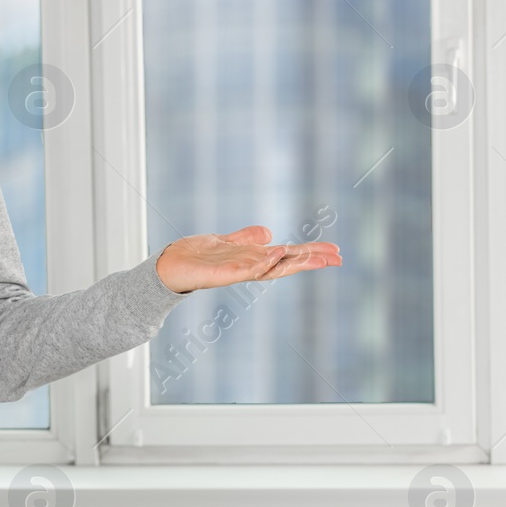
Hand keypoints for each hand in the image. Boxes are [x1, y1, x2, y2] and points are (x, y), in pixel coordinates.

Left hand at [155, 226, 340, 293]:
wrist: (168, 267)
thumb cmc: (195, 257)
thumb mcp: (225, 242)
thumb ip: (246, 238)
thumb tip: (268, 232)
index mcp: (253, 259)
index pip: (289, 255)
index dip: (311, 253)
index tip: (335, 252)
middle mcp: (249, 267)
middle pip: (287, 264)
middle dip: (311, 261)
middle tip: (337, 259)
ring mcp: (237, 271)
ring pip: (271, 268)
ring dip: (292, 262)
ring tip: (314, 257)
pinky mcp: (221, 273)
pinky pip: (246, 269)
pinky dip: (263, 262)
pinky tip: (277, 252)